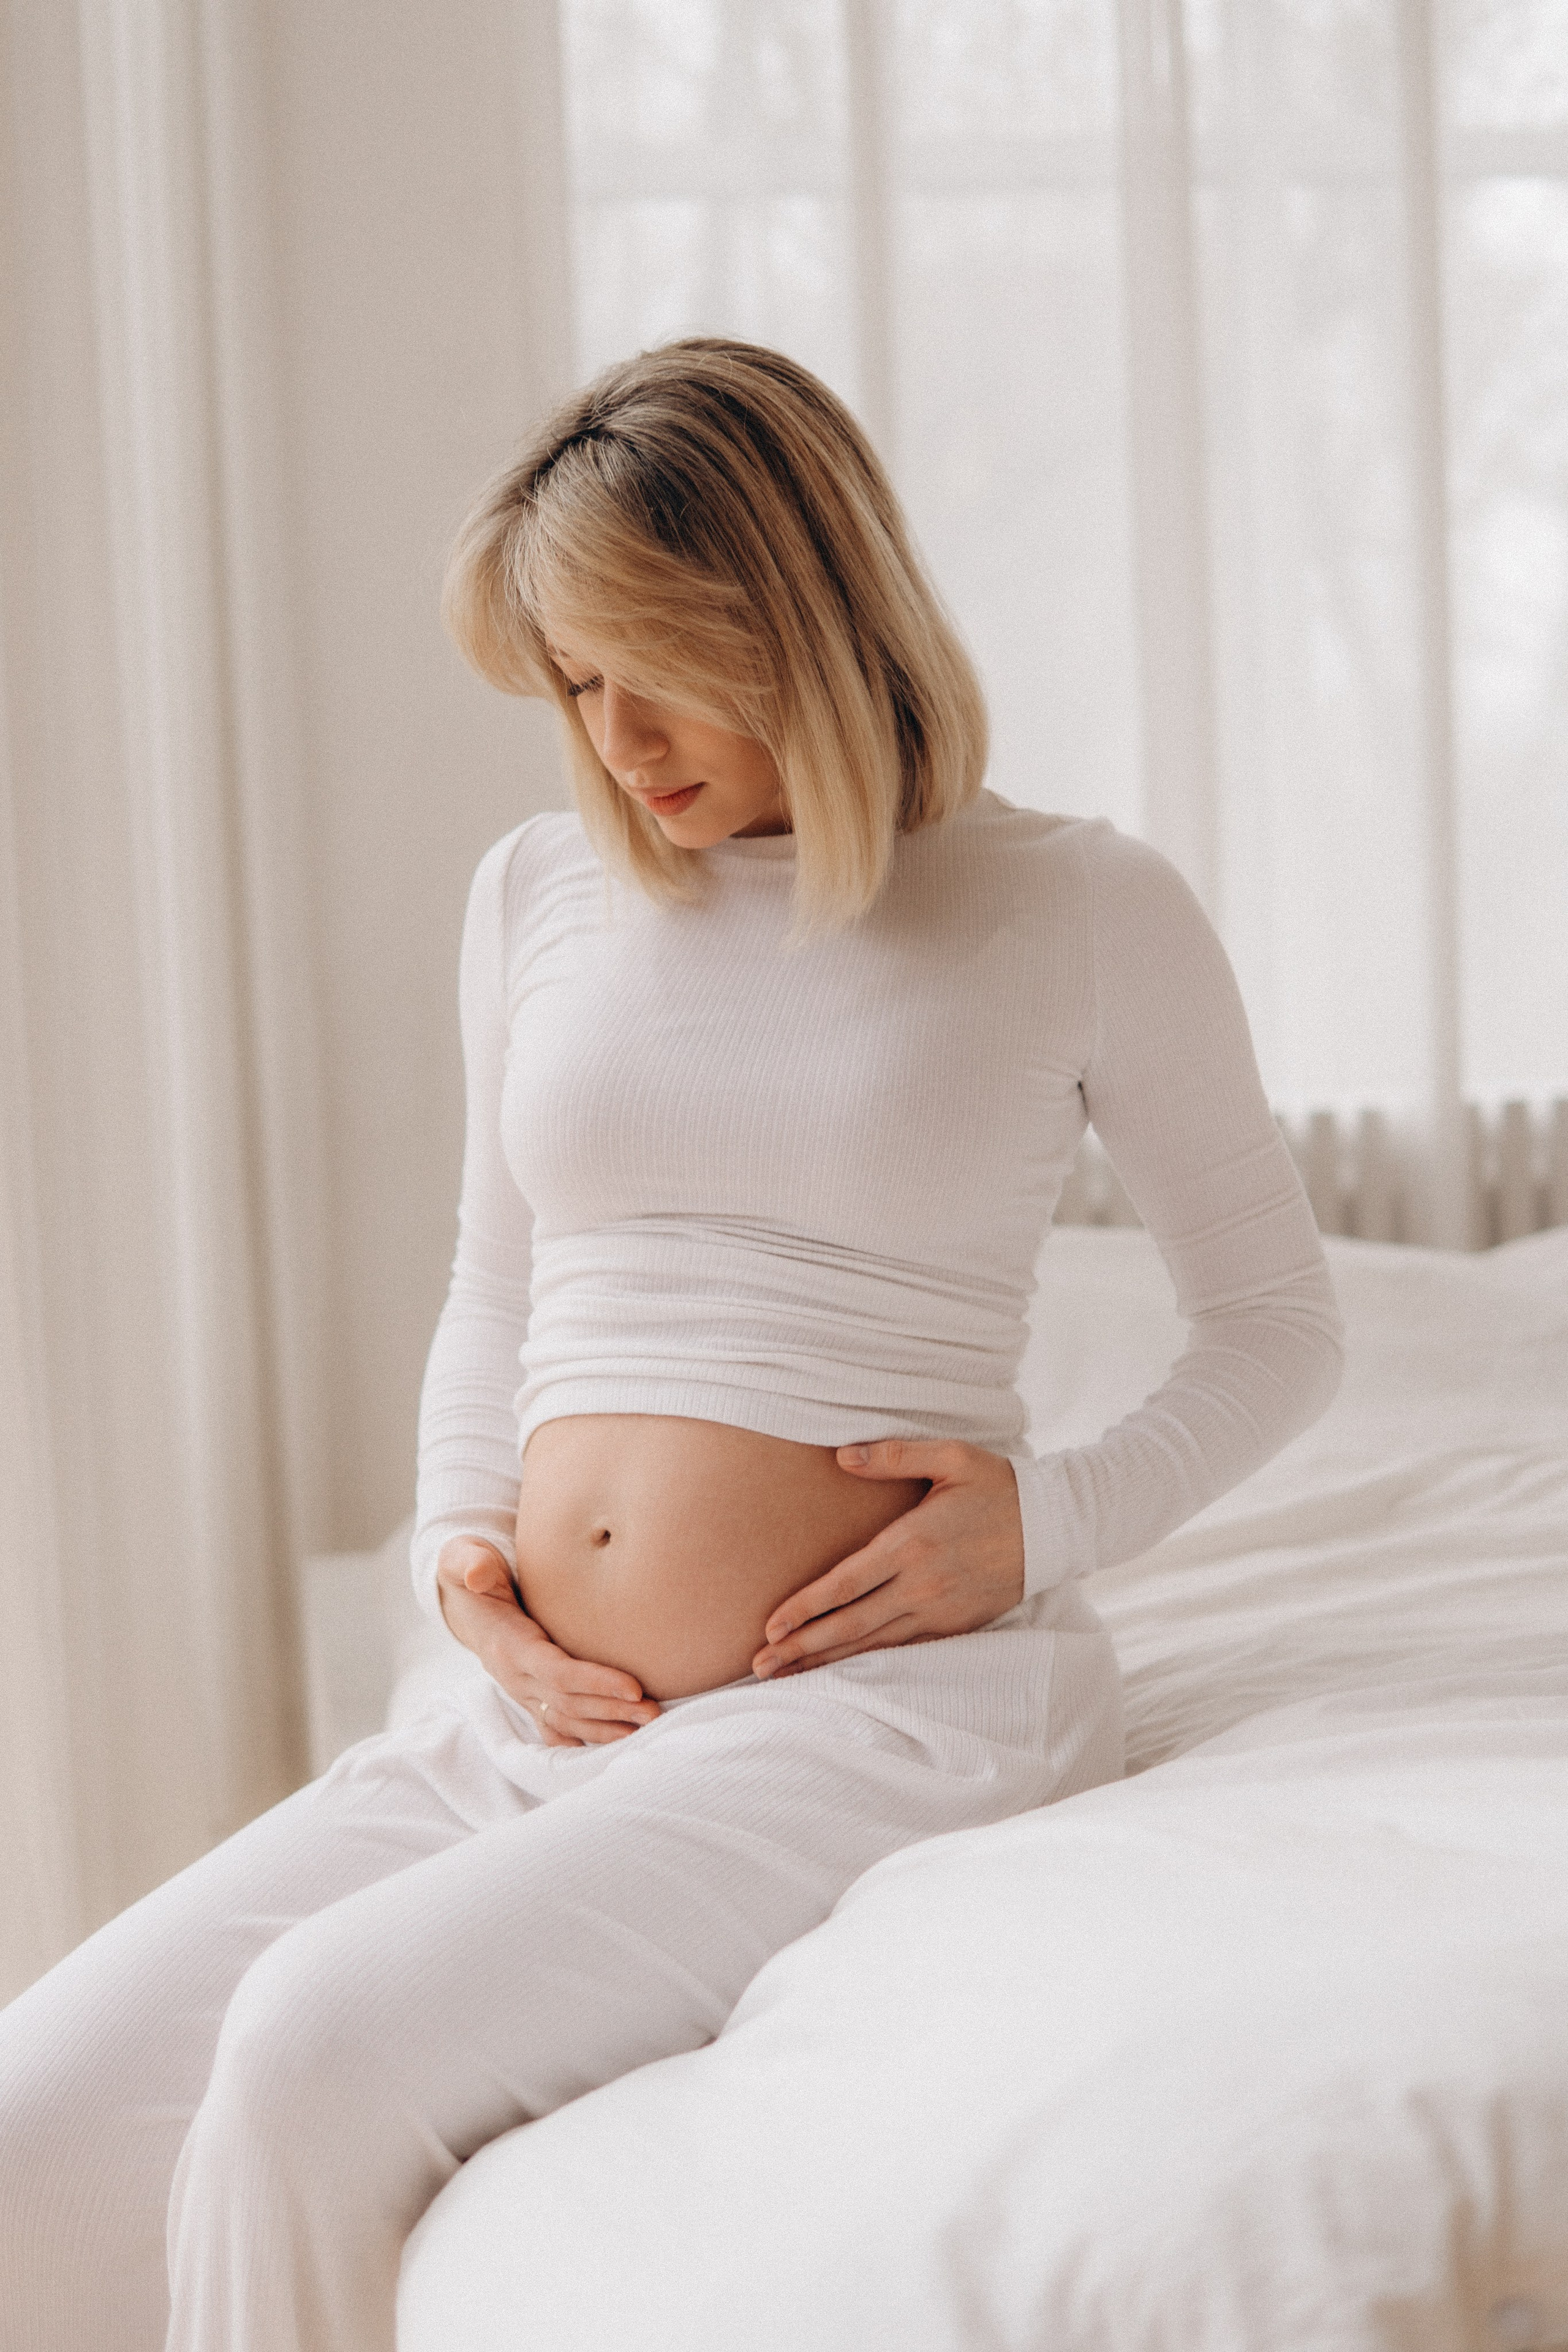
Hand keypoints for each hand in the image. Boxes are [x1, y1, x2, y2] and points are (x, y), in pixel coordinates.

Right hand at [435, 1537, 660, 1745]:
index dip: (595, 1682)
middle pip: (569, 1703)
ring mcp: (523, 1691)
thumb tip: (477, 1574)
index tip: (636, 1687)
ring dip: (608, 1727)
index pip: (556, 1673)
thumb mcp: (462, 1558)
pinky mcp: (531, 1696)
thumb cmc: (471, 1570)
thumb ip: (469, 1561)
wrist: (462, 1600)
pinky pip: (557, 1727)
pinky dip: (585, 1738)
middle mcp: (515, 1677)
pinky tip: (616, 1743)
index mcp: (508, 1646)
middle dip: (613, 1709)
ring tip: (648, 1725)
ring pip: (567, 1720)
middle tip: (655, 1711)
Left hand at [751, 1439, 1025, 1679]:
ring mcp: (939, 1609)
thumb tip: (841, 1456)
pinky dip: (867, 1663)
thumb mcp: (951, 1456)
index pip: (845, 1584)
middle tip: (759, 1666)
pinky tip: (840, 1670)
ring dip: (826, 1662)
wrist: (1055, 1525)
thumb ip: (894, 1455)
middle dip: (802, 1647)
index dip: (805, 1608)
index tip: (770, 1626)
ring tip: (785, 1676)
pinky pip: (903, 1650)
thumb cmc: (999, 1485)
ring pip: (872, 1645)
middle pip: (850, 1625)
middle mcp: (921, 1584)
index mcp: (913, 1542)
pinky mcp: (955, 1624)